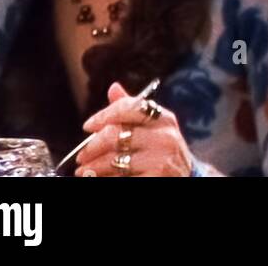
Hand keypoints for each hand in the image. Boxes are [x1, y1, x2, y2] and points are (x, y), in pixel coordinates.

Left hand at [76, 82, 194, 176]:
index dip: (104, 115)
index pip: (129, 108)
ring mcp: (161, 160)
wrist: (185, 177)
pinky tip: (100, 178)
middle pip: (116, 135)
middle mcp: (165, 137)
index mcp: (164, 119)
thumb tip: (113, 88)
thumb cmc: (163, 151)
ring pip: (115, 160)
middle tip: (82, 156)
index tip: (89, 126)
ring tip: (84, 171)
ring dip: (94, 167)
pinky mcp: (156, 178)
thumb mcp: (154, 128)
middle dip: (93, 146)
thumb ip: (132, 110)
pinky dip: (106, 179)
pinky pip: (121, 178)